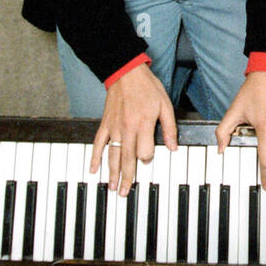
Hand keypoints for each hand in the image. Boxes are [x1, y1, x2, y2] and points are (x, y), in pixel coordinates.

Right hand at [89, 62, 177, 195]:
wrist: (126, 71)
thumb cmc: (147, 87)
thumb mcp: (165, 105)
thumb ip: (169, 128)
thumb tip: (173, 147)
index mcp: (143, 125)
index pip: (145, 152)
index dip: (148, 158)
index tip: (149, 159)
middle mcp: (127, 129)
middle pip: (127, 159)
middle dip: (127, 178)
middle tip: (125, 193)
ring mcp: (114, 128)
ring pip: (112, 155)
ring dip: (112, 173)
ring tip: (112, 187)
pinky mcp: (105, 124)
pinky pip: (98, 143)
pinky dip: (94, 157)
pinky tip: (93, 169)